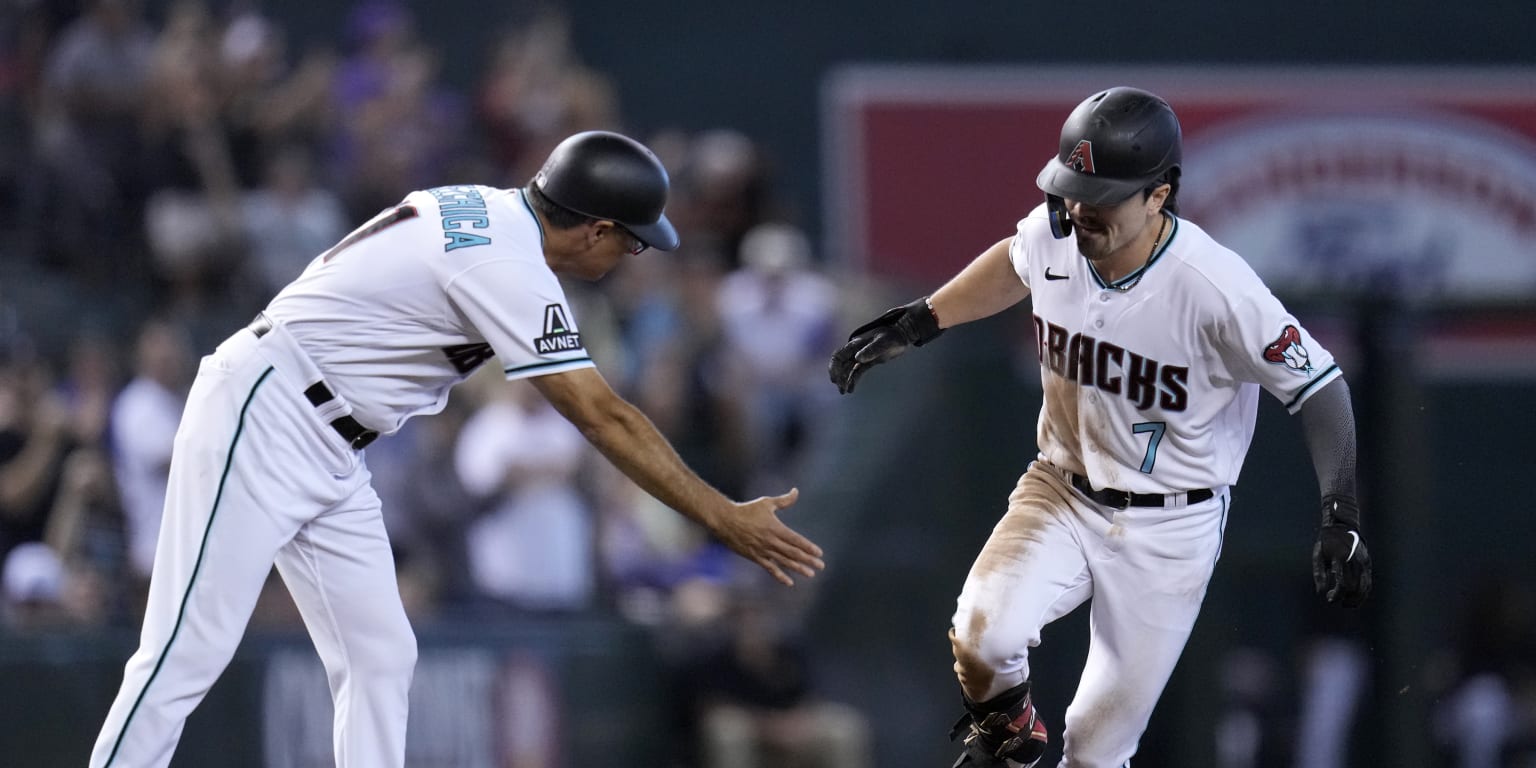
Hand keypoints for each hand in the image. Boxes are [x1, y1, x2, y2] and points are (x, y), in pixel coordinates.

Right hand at [710, 488, 824, 585]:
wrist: (725, 521)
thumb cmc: (747, 510)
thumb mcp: (766, 502)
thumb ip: (784, 500)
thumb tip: (796, 491)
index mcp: (775, 528)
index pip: (796, 539)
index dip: (808, 547)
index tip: (819, 553)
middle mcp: (770, 541)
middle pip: (793, 553)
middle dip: (808, 559)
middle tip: (820, 565)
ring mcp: (763, 551)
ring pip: (784, 562)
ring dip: (798, 568)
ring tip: (810, 574)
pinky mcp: (755, 557)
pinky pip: (770, 568)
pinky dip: (780, 576)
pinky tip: (790, 582)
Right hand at [829, 297, 942, 393]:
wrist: (902, 334)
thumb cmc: (893, 336)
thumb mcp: (884, 342)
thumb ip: (872, 350)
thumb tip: (858, 358)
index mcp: (856, 344)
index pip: (839, 356)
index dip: (834, 367)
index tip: (835, 379)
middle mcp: (856, 349)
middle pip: (841, 364)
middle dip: (838, 376)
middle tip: (841, 388)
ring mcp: (862, 355)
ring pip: (848, 368)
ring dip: (844, 379)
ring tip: (844, 391)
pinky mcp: (869, 360)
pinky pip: (857, 371)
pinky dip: (853, 379)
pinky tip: (851, 389)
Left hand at [1312, 497, 1371, 607]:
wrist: (1342, 526)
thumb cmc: (1327, 541)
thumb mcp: (1318, 555)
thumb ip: (1319, 574)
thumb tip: (1320, 592)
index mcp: (1341, 559)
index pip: (1343, 584)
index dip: (1336, 595)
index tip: (1329, 597)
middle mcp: (1355, 561)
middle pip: (1355, 588)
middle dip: (1345, 598)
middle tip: (1335, 599)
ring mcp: (1364, 562)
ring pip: (1365, 587)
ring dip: (1356, 598)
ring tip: (1347, 603)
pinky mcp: (1368, 563)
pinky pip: (1369, 581)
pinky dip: (1364, 592)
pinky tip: (1356, 597)